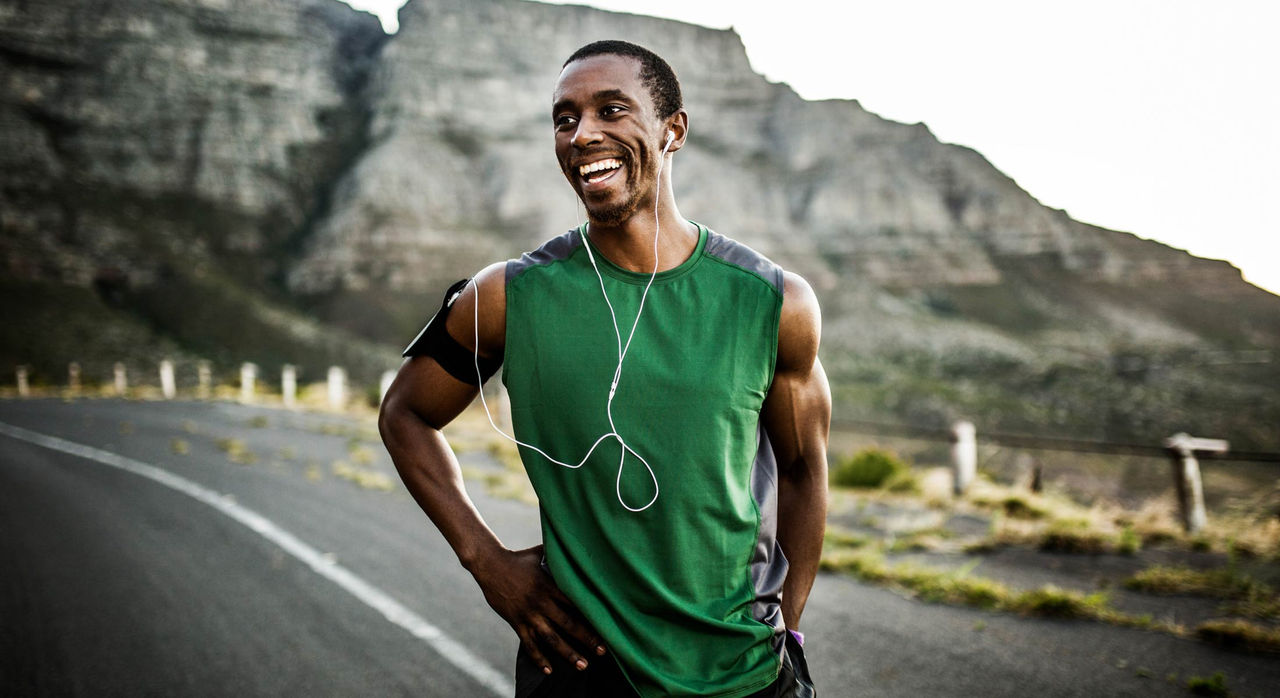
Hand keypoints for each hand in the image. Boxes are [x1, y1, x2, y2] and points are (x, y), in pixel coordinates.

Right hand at [470, 544, 605, 673]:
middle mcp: (540, 602)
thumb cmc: (519, 557)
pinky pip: (529, 644)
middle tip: (603, 650)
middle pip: (568, 623)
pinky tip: (550, 670)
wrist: (490, 565)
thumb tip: (577, 542)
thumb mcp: (540, 552)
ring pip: (550, 638)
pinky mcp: (516, 622)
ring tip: (582, 665)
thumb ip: (558, 553)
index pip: (576, 602)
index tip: (607, 624)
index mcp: (549, 585)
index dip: (592, 613)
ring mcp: (528, 614)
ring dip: (567, 653)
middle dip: (587, 638)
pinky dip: (539, 658)